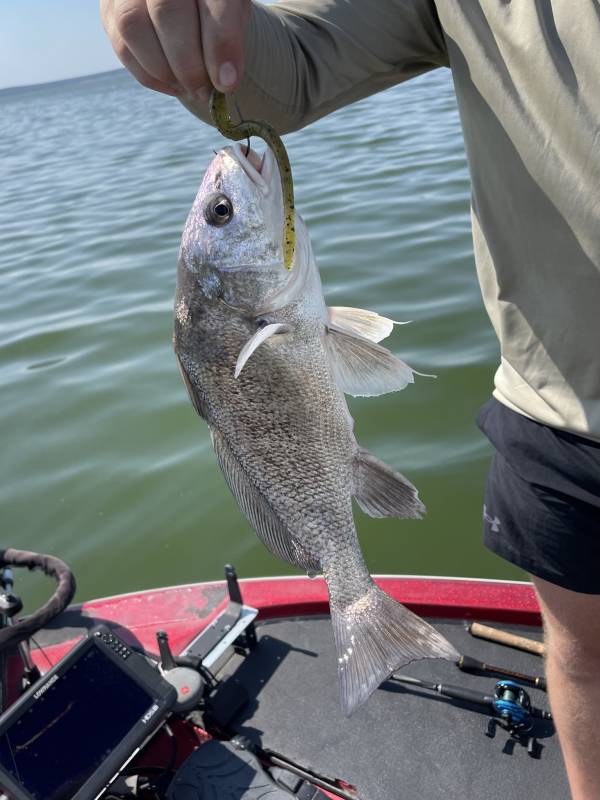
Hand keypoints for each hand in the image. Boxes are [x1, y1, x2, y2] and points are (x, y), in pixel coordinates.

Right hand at [100, 0, 249, 99]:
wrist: (184, 3)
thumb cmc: (214, 8)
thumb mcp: (233, 14)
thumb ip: (230, 39)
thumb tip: (224, 81)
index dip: (221, 42)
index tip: (228, 82)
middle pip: (166, 10)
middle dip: (188, 63)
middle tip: (204, 91)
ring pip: (133, 25)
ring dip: (164, 70)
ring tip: (188, 87)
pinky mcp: (109, 9)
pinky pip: (122, 46)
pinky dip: (150, 76)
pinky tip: (173, 84)